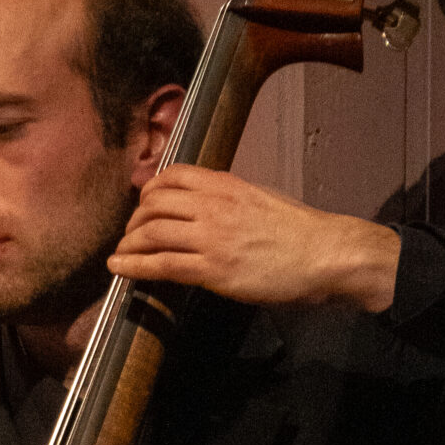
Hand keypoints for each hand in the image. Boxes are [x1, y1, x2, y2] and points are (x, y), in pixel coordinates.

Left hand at [108, 165, 400, 313]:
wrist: (324, 253)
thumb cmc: (298, 233)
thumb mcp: (260, 199)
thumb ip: (230, 200)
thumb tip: (208, 208)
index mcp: (226, 185)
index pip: (172, 175)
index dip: (149, 190)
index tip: (143, 204)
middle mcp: (214, 205)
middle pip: (154, 202)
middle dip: (134, 219)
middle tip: (130, 234)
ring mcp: (212, 237)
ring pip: (152, 232)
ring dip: (129, 243)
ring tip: (122, 254)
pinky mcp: (213, 269)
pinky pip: (162, 265)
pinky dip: (134, 265)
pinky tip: (120, 268)